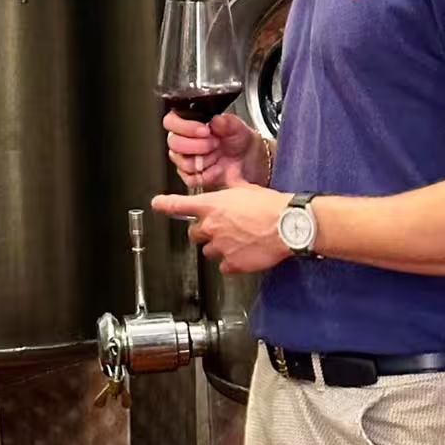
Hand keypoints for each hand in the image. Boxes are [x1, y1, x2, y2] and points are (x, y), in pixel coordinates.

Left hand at [151, 184, 291, 273]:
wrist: (288, 225)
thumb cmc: (271, 206)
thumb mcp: (246, 188)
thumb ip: (231, 186)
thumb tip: (230, 178)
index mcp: (212, 206)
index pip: (179, 205)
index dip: (165, 205)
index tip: (156, 205)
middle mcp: (211, 226)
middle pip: (193, 234)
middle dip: (204, 233)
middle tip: (222, 229)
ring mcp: (220, 246)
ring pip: (208, 252)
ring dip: (218, 248)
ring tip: (238, 242)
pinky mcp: (232, 263)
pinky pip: (224, 267)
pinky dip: (232, 262)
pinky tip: (244, 255)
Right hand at [163, 110, 265, 190]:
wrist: (252, 167)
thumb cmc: (243, 146)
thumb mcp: (241, 129)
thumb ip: (228, 122)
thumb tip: (216, 119)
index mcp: (191, 124)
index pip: (171, 121)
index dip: (185, 126)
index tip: (205, 130)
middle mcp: (185, 141)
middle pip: (173, 142)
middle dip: (197, 144)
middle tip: (214, 143)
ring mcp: (186, 160)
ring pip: (181, 161)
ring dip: (203, 159)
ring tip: (217, 156)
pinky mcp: (191, 178)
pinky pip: (190, 178)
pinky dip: (206, 174)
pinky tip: (217, 169)